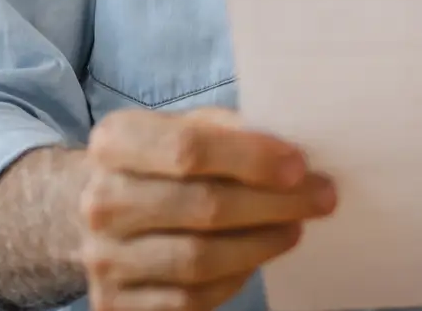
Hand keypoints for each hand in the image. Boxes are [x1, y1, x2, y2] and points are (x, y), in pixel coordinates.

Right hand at [79, 107, 336, 310]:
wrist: (100, 212)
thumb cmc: (159, 163)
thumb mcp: (184, 128)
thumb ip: (229, 131)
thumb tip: (290, 152)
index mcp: (115, 142)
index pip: (189, 149)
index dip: (251, 159)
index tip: (300, 166)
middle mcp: (101, 201)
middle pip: (203, 207)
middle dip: (273, 204)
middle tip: (320, 198)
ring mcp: (104, 257)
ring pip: (199, 260)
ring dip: (261, 244)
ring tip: (295, 228)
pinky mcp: (115, 303)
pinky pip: (190, 299)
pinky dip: (234, 278)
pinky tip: (256, 256)